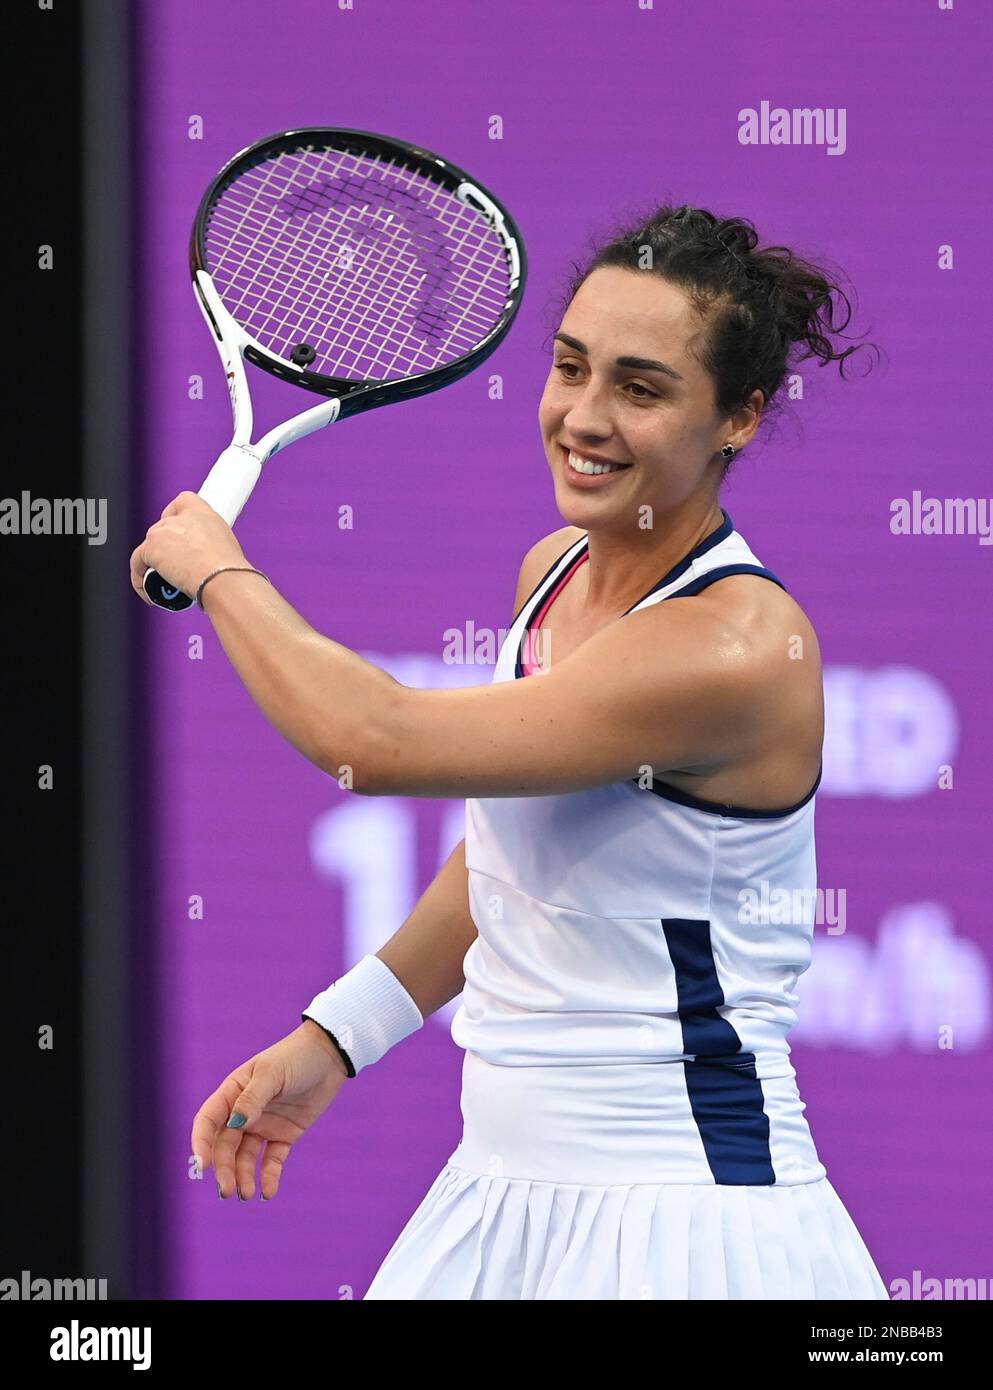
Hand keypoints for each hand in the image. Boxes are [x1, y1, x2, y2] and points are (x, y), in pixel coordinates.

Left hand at [129, 491, 248, 604]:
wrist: (220, 576)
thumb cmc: (228, 566)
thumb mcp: (227, 544)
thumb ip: (212, 542)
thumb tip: (208, 557)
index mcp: (199, 510)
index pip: (180, 503)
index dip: (177, 518)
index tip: (181, 535)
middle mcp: (176, 517)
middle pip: (162, 530)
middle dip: (167, 548)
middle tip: (179, 567)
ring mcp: (160, 533)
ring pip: (150, 548)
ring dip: (155, 564)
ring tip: (168, 583)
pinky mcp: (150, 550)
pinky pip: (137, 565)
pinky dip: (140, 579)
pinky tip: (150, 593)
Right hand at [191, 1022, 349, 1200]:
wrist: (330, 1054)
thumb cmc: (297, 1056)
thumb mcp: (272, 1073)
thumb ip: (252, 1098)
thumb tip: (234, 1124)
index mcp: (233, 1092)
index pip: (208, 1121)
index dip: (201, 1143)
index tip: (202, 1165)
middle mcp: (244, 1112)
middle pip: (225, 1145)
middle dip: (224, 1169)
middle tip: (228, 1191)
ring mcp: (264, 1125)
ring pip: (245, 1157)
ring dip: (243, 1177)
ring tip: (247, 1194)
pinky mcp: (284, 1135)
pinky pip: (272, 1160)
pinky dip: (268, 1177)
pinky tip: (268, 1192)